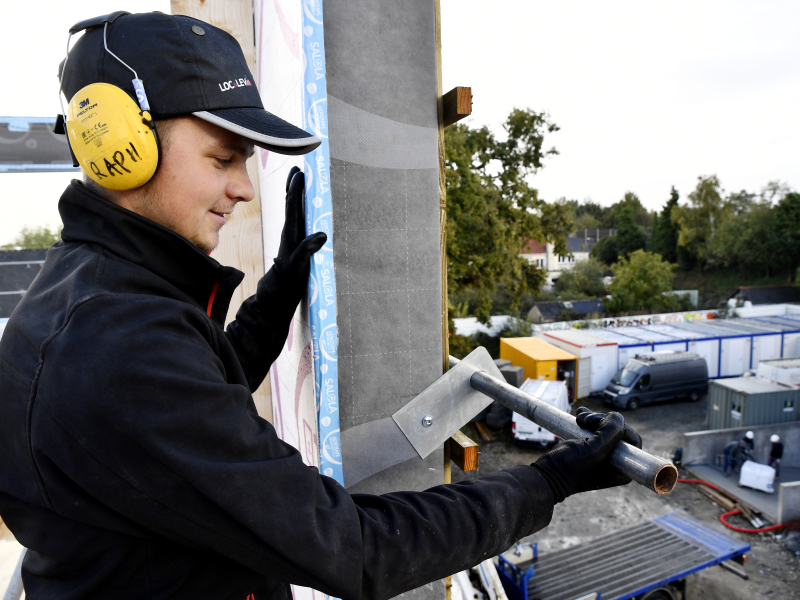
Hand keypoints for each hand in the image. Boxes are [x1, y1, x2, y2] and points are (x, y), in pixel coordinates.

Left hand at [273, 167, 326, 283]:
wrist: (278, 293)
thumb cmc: (288, 281)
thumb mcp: (298, 266)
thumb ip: (307, 250)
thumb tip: (321, 234)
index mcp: (291, 233)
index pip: (293, 206)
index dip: (296, 188)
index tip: (300, 172)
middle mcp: (291, 231)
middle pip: (292, 203)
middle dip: (295, 185)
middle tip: (300, 167)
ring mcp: (293, 236)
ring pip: (294, 210)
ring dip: (298, 194)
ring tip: (301, 179)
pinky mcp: (296, 241)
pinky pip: (299, 219)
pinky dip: (301, 208)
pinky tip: (306, 205)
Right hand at [531, 407, 641, 502]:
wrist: (548, 473)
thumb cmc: (571, 467)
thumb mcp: (595, 449)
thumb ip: (612, 431)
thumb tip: (617, 417)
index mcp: (622, 470)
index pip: (632, 440)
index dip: (619, 427)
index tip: (601, 424)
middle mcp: (615, 463)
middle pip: (618, 431)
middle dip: (602, 421)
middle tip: (586, 421)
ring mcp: (602, 455)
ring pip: (605, 428)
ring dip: (593, 419)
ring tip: (579, 419)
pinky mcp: (589, 448)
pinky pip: (594, 430)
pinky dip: (588, 421)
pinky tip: (579, 416)